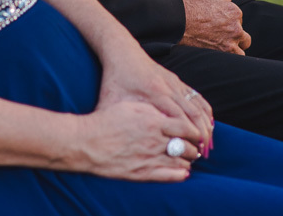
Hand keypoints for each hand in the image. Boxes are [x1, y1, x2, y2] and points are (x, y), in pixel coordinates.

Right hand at [74, 100, 204, 181]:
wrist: (87, 142)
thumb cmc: (107, 120)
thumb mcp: (132, 106)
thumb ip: (153, 110)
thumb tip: (169, 113)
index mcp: (154, 122)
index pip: (185, 127)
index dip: (194, 131)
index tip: (195, 132)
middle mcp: (155, 141)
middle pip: (186, 146)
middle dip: (193, 146)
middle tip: (195, 146)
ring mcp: (149, 158)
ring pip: (180, 161)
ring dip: (187, 160)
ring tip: (188, 158)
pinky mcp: (142, 173)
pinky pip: (168, 176)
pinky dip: (180, 174)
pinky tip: (183, 172)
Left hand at [96, 49, 213, 158]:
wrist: (122, 53)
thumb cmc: (115, 80)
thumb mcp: (114, 101)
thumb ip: (123, 120)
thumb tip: (129, 141)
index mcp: (154, 94)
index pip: (179, 118)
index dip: (189, 136)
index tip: (194, 153)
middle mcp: (169, 87)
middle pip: (193, 114)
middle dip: (202, 134)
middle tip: (204, 154)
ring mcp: (175, 82)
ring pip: (198, 105)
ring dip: (206, 125)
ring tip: (208, 144)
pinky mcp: (176, 80)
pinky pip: (196, 97)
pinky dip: (205, 111)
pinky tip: (208, 124)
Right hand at [179, 0, 251, 54]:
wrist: (178, 21)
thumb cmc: (191, 6)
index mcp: (235, 13)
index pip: (239, 21)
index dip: (231, 24)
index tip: (221, 26)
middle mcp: (236, 28)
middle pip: (244, 37)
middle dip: (237, 38)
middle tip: (224, 39)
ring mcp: (230, 42)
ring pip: (240, 51)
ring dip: (233, 50)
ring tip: (222, 50)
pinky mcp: (222, 53)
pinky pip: (231, 59)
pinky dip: (226, 58)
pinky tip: (218, 56)